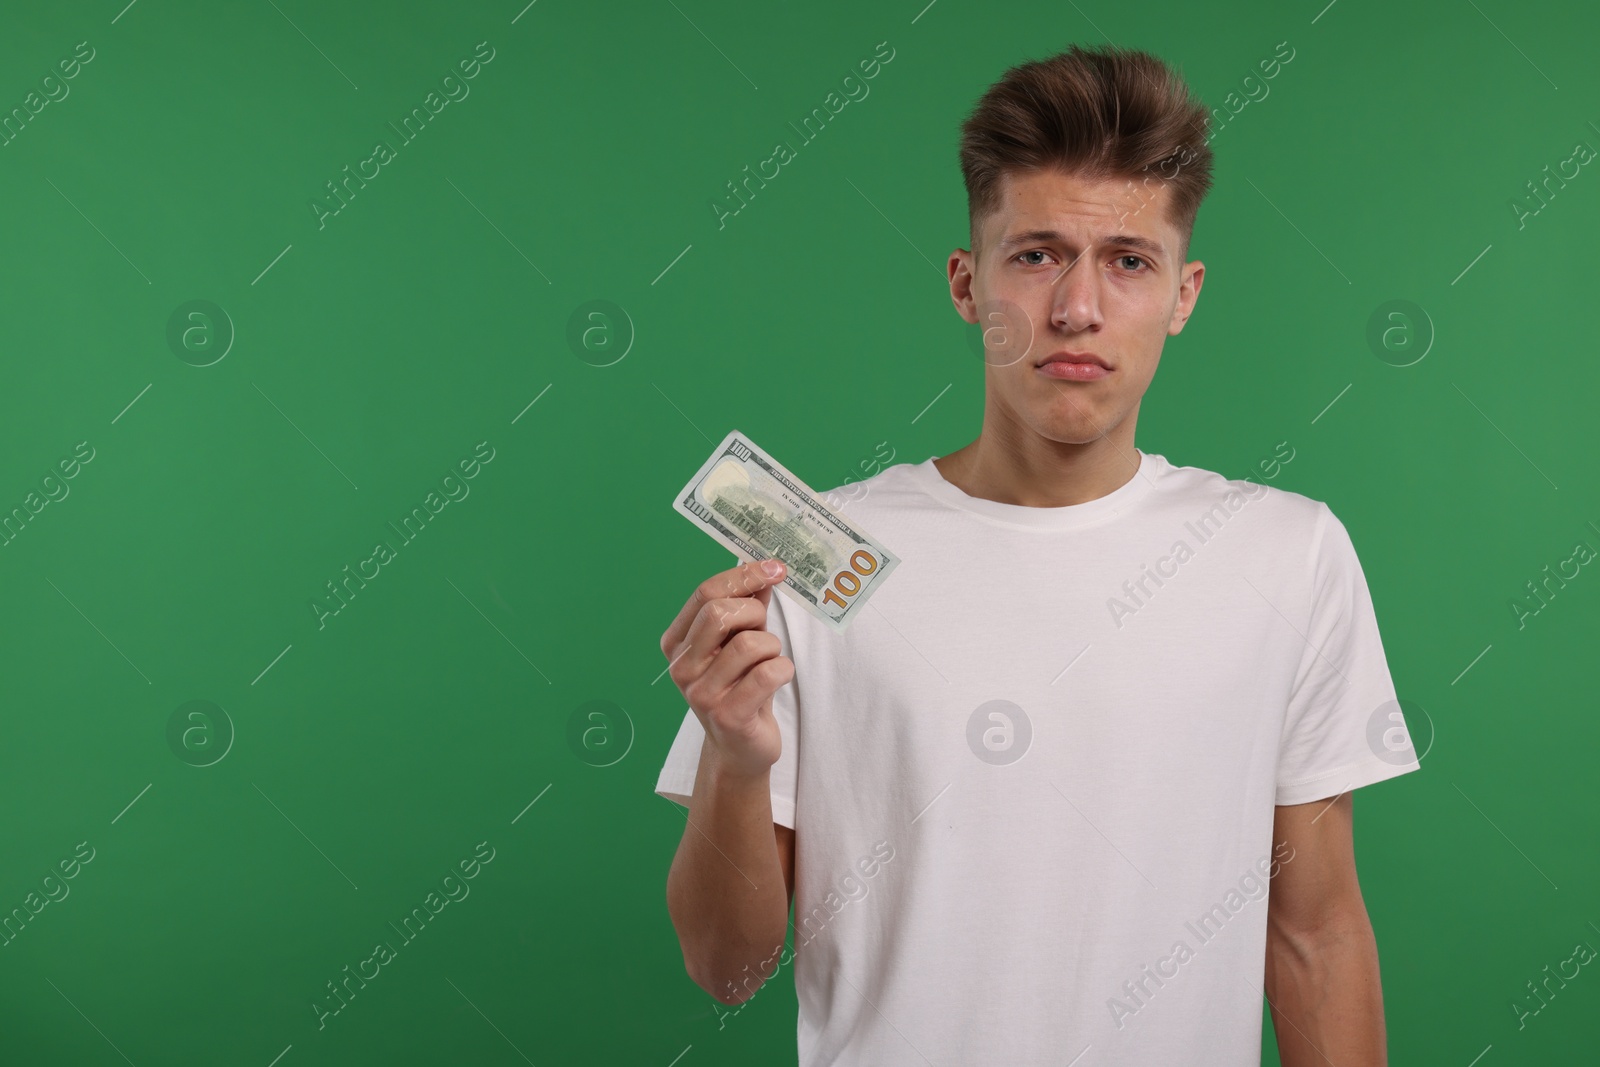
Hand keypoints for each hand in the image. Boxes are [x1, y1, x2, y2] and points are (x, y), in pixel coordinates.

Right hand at [660, 559, 793, 779]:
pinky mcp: (728, 716)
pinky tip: (777, 679)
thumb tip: (765, 568)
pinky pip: (768, 673)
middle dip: (755, 614)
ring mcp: (701, 694)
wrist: (740, 749)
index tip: (775, 568)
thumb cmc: (741, 688)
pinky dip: (783, 669)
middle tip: (764, 630)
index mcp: (677, 642)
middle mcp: (682, 667)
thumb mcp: (740, 642)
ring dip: (772, 647)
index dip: (744, 575)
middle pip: (721, 612)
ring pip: (750, 643)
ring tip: (768, 663)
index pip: (706, 593)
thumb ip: (748, 606)